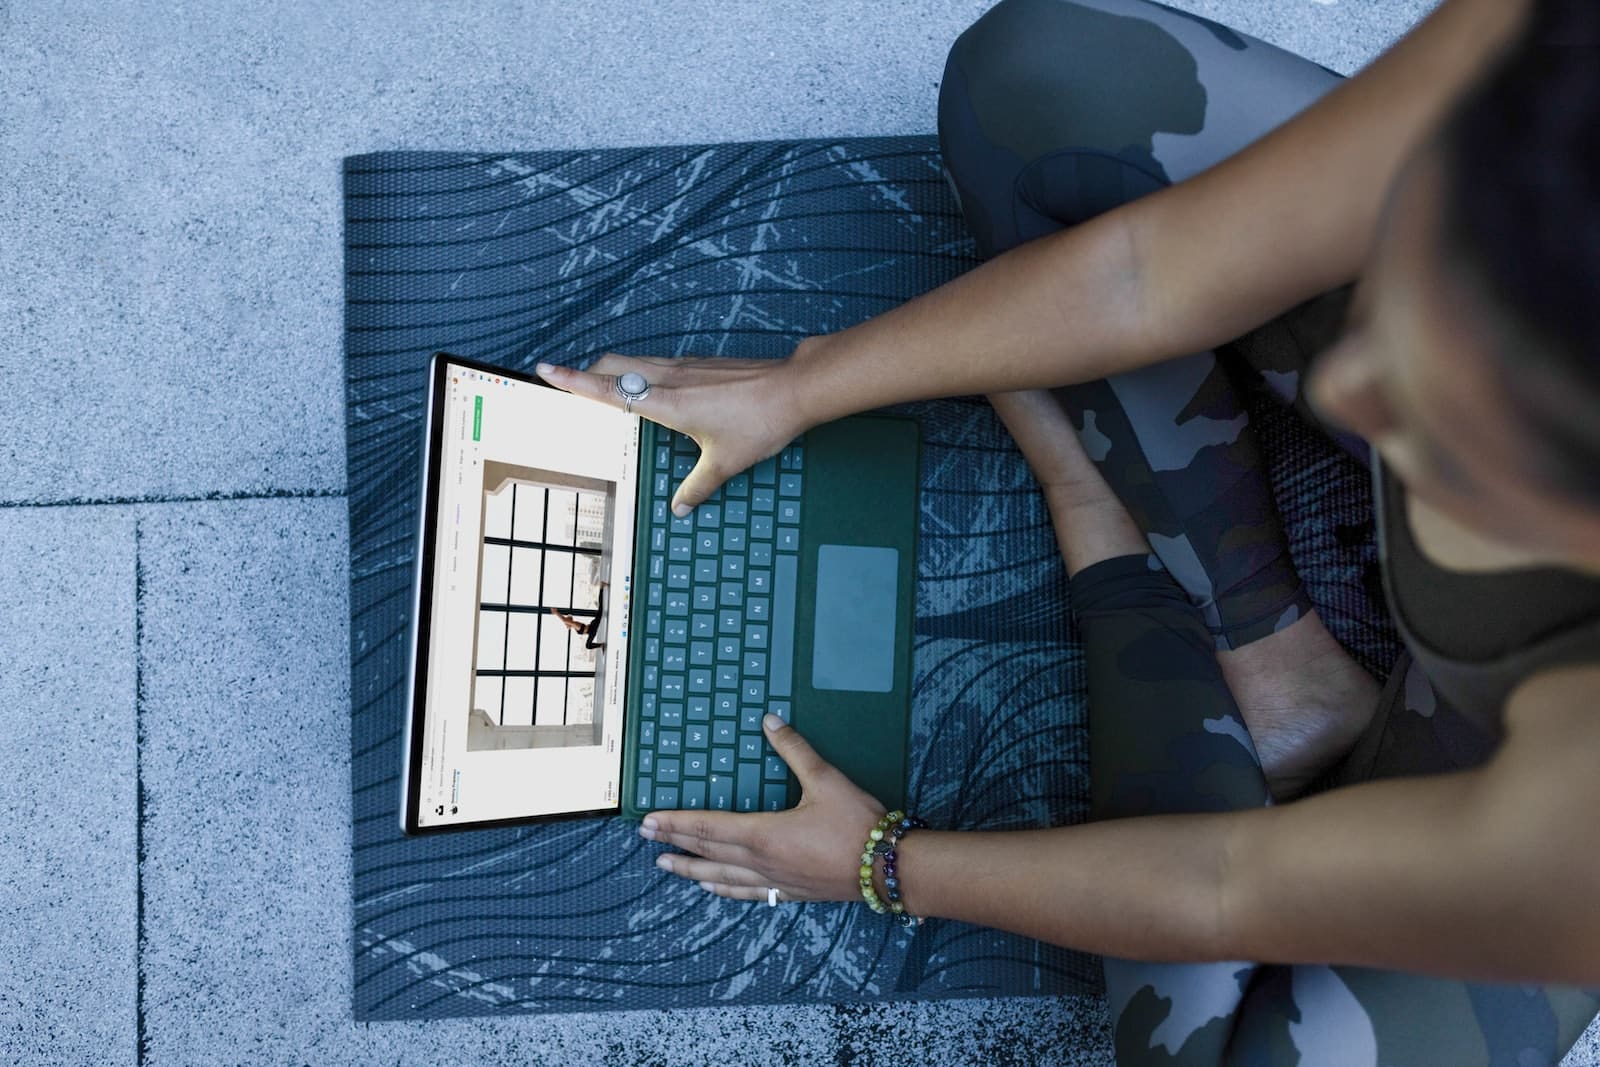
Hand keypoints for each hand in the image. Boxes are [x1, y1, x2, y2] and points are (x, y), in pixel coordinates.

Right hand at [536, 350, 811, 515]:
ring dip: (613, 370)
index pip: (607, 389)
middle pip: (613, 365)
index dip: (572, 381)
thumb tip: (681, 509)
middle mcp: (670, 377)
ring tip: (602, 385)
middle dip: (586, 372)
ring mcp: (686, 366)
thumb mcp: (725, 464)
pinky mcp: (701, 364)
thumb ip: (697, 487)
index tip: (544, 370)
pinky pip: (658, 363)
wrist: (794, 388)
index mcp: (666, 402)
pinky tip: (652, 388)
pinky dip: (641, 371)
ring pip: (635, 360)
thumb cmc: (759, 423)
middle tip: (568, 384)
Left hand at [639, 714, 886, 902]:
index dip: (675, 823)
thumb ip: (795, 750)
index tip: (647, 822)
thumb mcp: (827, 780)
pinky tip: (714, 888)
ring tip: (667, 867)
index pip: (708, 827)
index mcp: (764, 834)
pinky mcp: (791, 891)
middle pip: (707, 852)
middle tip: (645, 839)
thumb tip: (769, 721)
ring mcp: (775, 880)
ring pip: (721, 877)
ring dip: (691, 870)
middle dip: (674, 844)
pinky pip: (748, 893)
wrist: (890, 869)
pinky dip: (724, 889)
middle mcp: (762, 861)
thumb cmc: (858, 825)